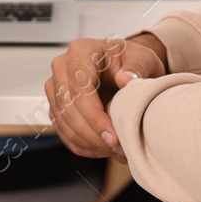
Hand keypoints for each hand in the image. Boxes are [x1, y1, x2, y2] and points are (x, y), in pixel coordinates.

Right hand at [44, 35, 166, 161]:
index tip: (114, 137)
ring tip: (114, 150)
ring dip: (88, 142)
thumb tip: (125, 79)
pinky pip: (63, 131)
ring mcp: (56, 86)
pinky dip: (82, 145)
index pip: (80, 88)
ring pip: (64, 123)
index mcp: (81, 51)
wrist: (124, 66)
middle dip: (92, 134)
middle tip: (117, 148)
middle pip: (68, 108)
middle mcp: (62, 66)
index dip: (95, 117)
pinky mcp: (56, 105)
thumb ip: (137, 67)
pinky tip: (103, 149)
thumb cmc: (131, 61)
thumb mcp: (144, 59)